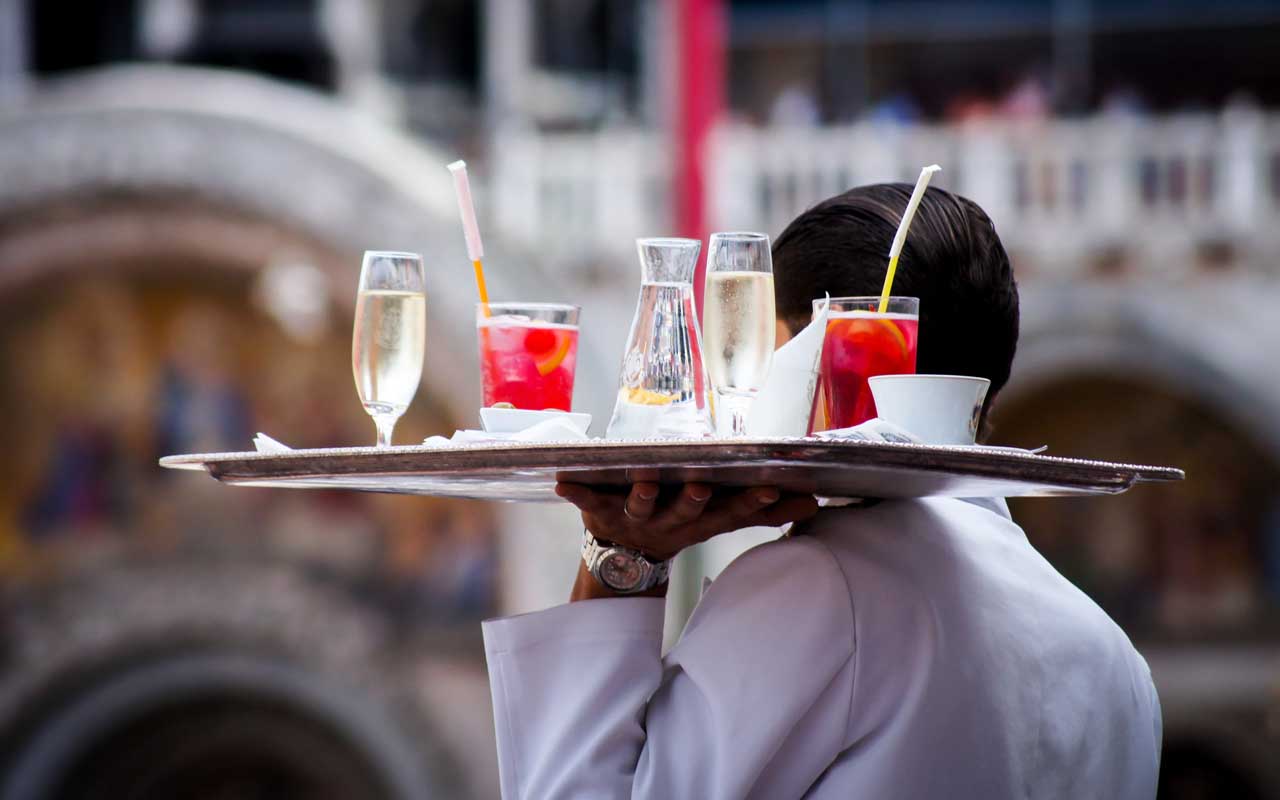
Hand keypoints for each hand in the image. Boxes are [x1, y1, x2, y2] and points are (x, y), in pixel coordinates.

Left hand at [555, 480, 818, 561]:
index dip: (750, 504)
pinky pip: (586, 501)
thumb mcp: (719, 519)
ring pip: (641, 505)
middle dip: (694, 499)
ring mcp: (634, 518)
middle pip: (685, 511)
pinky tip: (562, 481)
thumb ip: (761, 510)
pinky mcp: (600, 512)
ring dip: (642, 494)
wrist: (624, 559)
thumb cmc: (679, 523)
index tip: (770, 490)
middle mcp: (669, 521)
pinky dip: (575, 492)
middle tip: (701, 485)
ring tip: (644, 479)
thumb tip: (812, 503)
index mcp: (699, 521)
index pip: (731, 512)